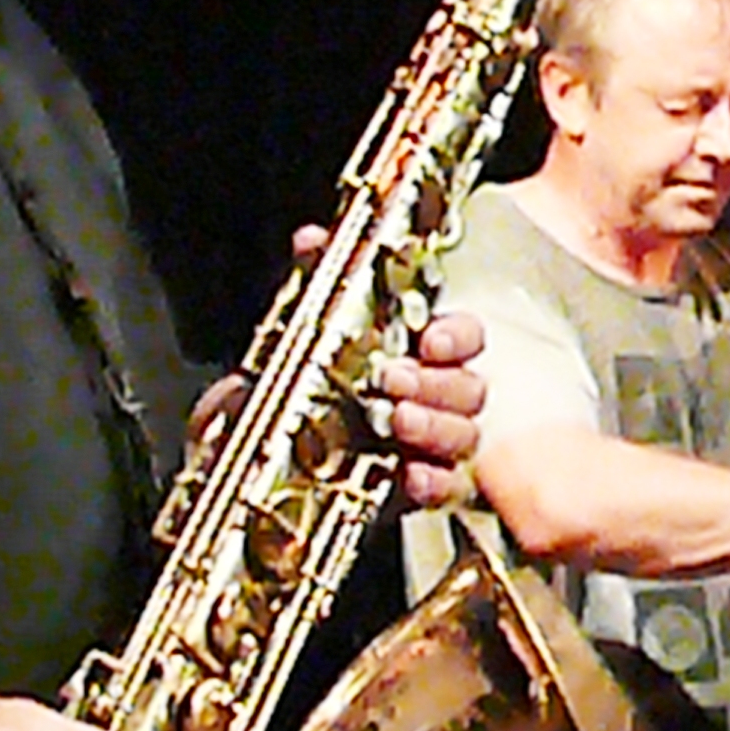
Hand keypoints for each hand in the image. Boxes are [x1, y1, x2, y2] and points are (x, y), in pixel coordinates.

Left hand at [278, 224, 489, 506]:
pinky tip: (411, 474)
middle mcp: (431, 396)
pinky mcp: (420, 487)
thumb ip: (315, 281)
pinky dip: (434, 482)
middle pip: (470, 388)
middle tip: (394, 379)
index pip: (464, 337)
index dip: (456, 336)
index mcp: (415, 352)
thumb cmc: (296, 387)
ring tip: (398, 421)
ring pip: (465, 435)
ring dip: (435, 427)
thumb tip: (312, 242)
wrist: (259, 455)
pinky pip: (448, 488)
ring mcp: (429, 444)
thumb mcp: (298, 328)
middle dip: (437, 383)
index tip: (430, 340)